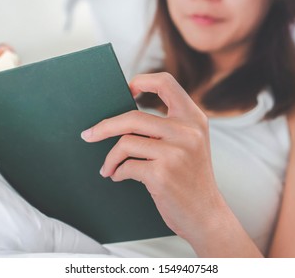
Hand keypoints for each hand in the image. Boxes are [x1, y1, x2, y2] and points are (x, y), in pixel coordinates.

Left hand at [81, 73, 223, 244]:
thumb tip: (123, 121)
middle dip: (104, 127)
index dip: (142, 80)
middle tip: (88, 135)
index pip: (166, 83)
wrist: (206, 214)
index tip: (127, 90)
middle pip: (132, 117)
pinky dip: (117, 172)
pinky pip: (127, 166)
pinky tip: (118, 176)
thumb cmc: (192, 179)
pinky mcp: (163, 174)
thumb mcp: (190, 145)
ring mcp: (175, 153)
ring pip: (125, 143)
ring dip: (110, 158)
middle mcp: (187, 132)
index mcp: (194, 119)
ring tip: (109, 167)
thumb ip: (167, 128)